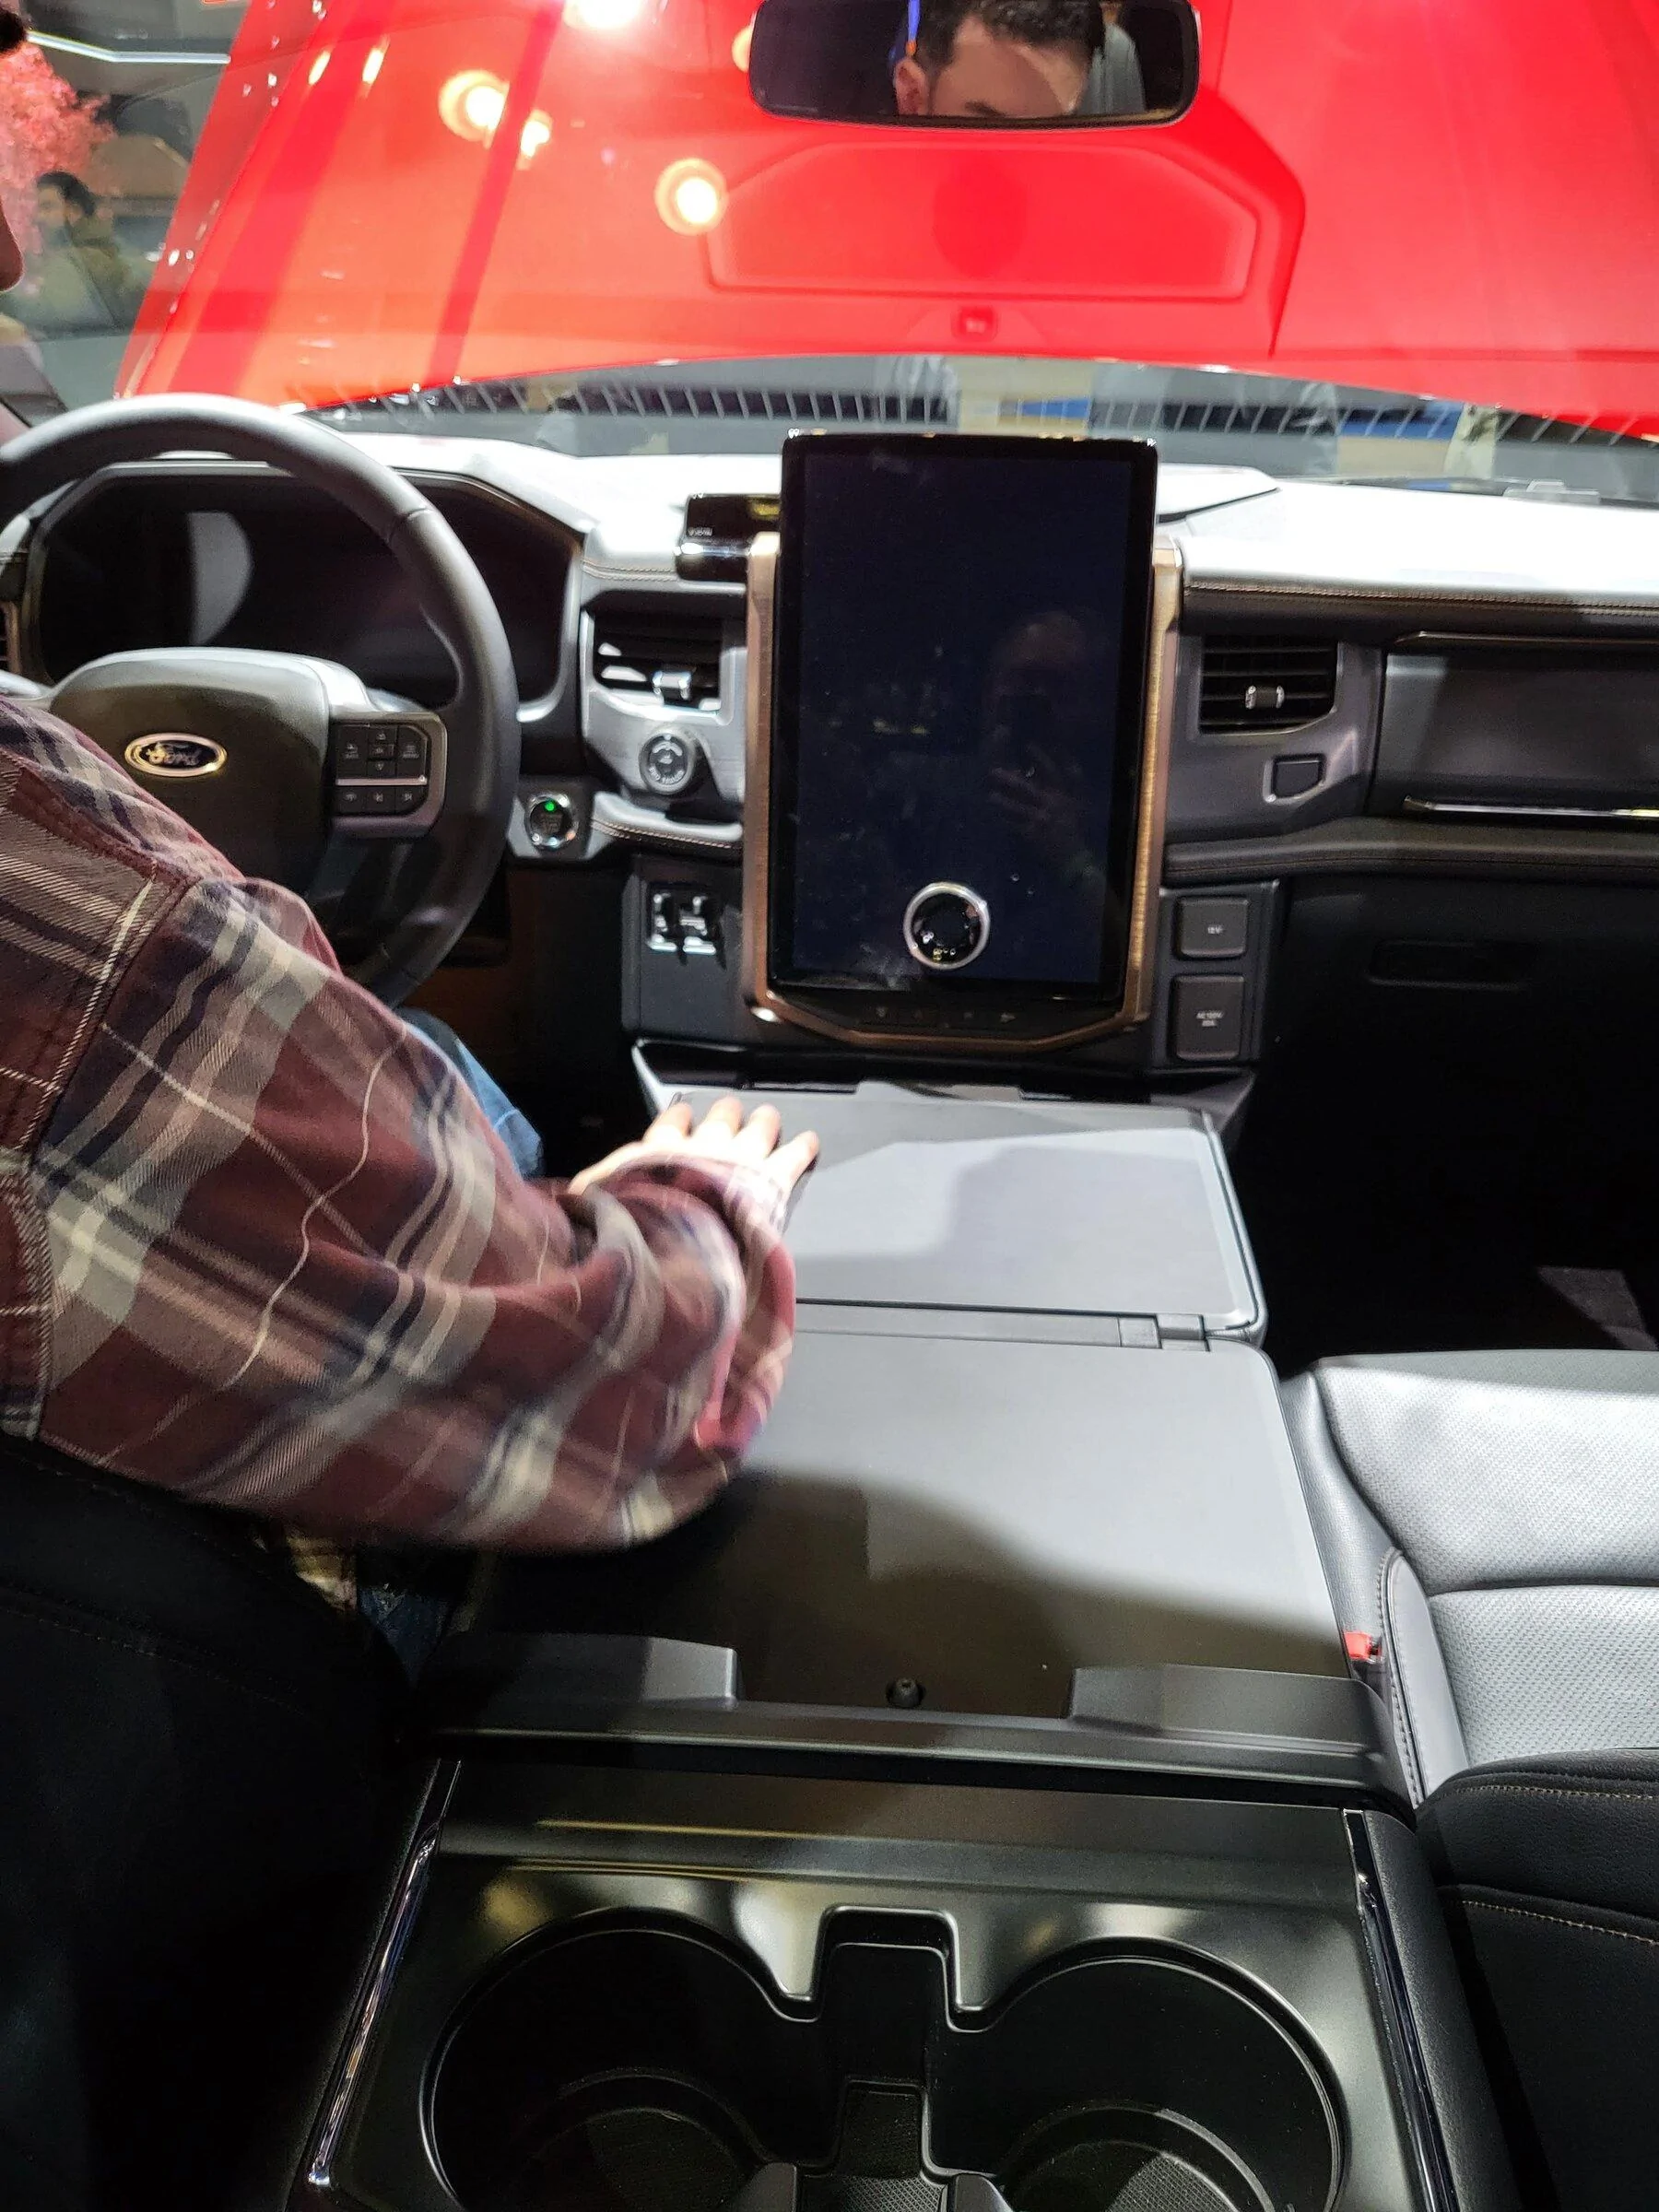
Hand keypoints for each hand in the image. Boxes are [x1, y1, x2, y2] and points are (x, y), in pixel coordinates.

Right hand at [569, 1093, 818, 1201]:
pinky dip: (802, 1148)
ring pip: (757, 1131)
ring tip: (769, 1118)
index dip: (675, 1121)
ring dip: (762, 1125)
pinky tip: (811, 1141)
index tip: (679, 1115)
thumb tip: (566, 1201)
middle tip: (730, 1111)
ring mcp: (740, 1159)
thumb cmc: (634, 1220)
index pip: (668, 1127)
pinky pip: (792, 1155)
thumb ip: (588, 1199)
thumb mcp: (597, 1204)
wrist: (676, 1231)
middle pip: (718, 1121)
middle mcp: (702, 1146)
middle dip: (725, 1116)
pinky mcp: (770, 1176)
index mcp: (659, 1151)